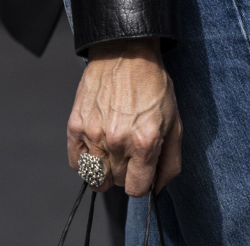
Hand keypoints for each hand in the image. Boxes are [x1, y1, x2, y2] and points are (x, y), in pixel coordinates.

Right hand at [67, 38, 181, 196]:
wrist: (125, 52)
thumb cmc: (151, 86)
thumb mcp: (173, 124)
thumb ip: (170, 163)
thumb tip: (158, 189)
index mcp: (144, 143)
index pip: (136, 189)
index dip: (140, 183)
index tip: (140, 172)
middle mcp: (118, 141)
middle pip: (117, 183)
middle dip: (124, 173)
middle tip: (128, 152)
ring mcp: (94, 134)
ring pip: (95, 177)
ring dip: (104, 170)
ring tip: (112, 151)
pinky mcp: (76, 126)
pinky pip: (76, 163)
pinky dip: (85, 162)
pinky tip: (96, 148)